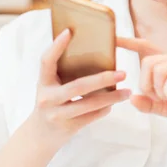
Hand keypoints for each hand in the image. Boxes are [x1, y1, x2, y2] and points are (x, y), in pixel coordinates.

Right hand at [29, 29, 130, 143]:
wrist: (39, 136)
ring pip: (88, 104)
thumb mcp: (52, 86)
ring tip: (127, 91)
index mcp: (43, 82)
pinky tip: (114, 103)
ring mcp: (56, 114)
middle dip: (103, 79)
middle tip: (124, 73)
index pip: (46, 61)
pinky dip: (105, 109)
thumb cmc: (52, 102)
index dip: (56, 46)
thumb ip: (64, 72)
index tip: (69, 31)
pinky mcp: (67, 128)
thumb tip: (93, 50)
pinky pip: (91, 117)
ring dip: (111, 97)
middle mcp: (47, 98)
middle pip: (78, 87)